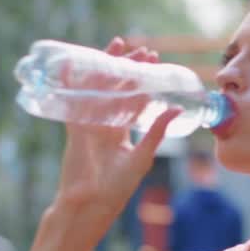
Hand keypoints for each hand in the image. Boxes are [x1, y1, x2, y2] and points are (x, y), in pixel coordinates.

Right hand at [53, 37, 180, 226]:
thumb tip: (176, 109)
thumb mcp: (141, 157)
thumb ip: (157, 132)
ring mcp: (88, 123)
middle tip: (141, 49)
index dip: (143, 79)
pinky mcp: (74, 127)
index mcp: (121, 131)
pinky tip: (76, 61)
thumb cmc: (116, 189)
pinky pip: (73, 99)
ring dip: (105, 66)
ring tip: (117, 45)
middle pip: (116, 88)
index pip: (134, 98)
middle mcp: (104, 124)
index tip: (154, 61)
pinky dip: (73, 81)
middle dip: (127, 67)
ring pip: (97, 87)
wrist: (90, 205)